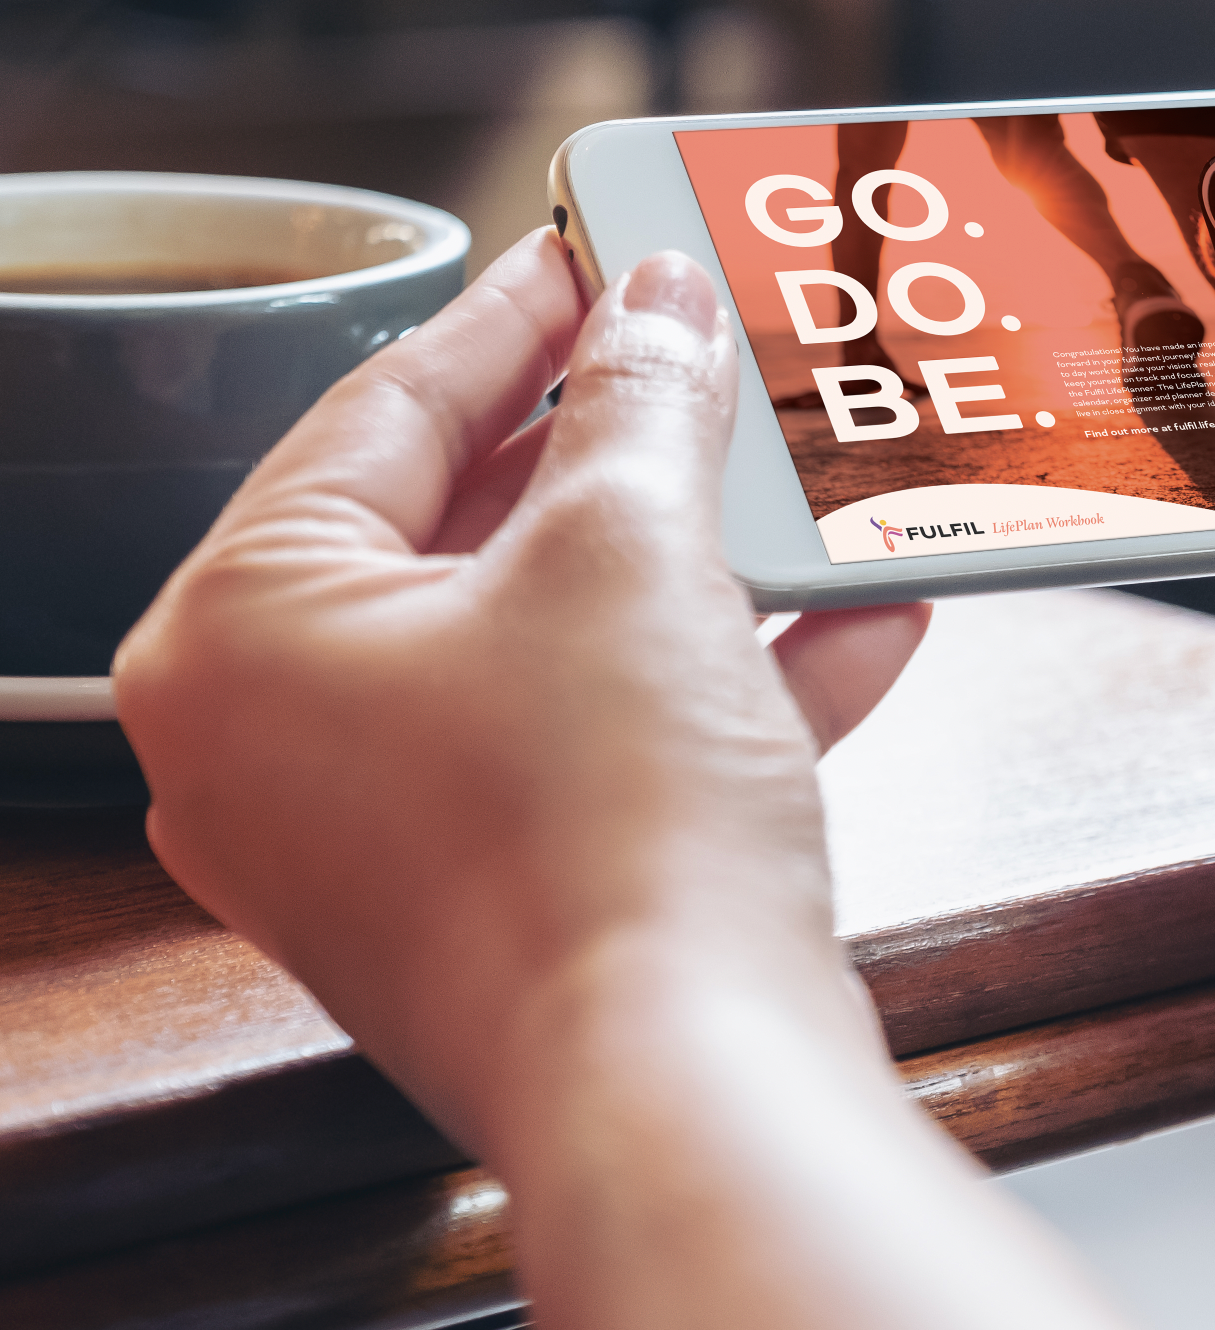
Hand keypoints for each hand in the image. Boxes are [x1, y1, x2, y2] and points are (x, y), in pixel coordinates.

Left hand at [114, 230, 928, 1155]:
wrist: (691, 1087)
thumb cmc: (600, 833)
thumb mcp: (627, 553)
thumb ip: (639, 402)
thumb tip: (657, 303)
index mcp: (246, 635)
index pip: (386, 410)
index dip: (516, 311)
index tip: (598, 242)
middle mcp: (287, 737)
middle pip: (473, 523)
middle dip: (620, 436)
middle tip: (697, 344)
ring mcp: (394, 825)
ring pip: (557, 632)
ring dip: (692, 552)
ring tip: (790, 467)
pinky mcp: (505, 884)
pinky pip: (607, 733)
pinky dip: (717, 671)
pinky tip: (852, 616)